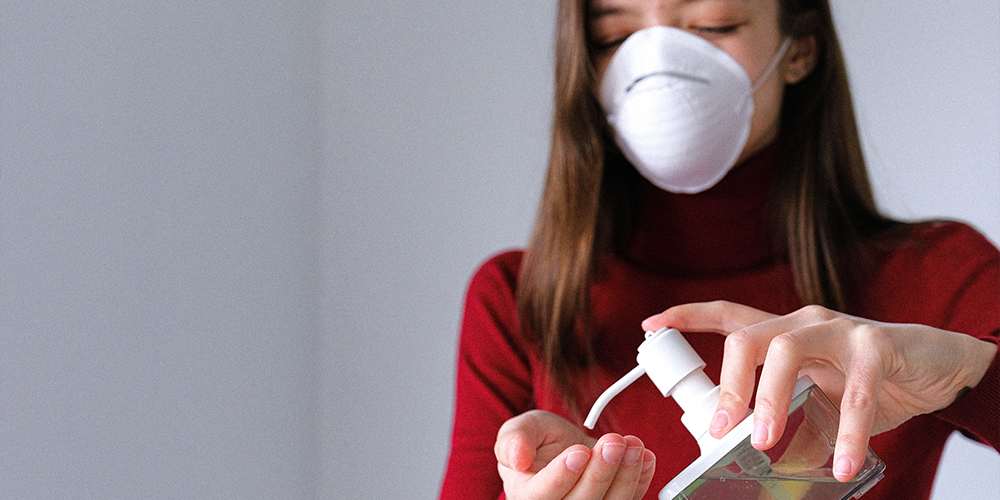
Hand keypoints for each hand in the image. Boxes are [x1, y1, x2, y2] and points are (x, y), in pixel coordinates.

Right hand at [495, 410, 655, 499]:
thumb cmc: (539, 441)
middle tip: (613, 442)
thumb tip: (516, 457)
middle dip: (601, 472)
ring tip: (632, 446)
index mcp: (527, 494)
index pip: (543, 495)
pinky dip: (640, 480)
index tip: (580, 451)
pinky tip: (644, 457)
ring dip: (626, 476)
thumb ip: (515, 439)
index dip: (563, 475)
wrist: (565, 448)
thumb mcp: (521, 428)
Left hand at [642, 301, 996, 481]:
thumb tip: (752, 454)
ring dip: (770, 399)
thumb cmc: (868, 381)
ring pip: (789, 351)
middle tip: (719, 429)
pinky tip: (840, 463)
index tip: (651, 326)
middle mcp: (804, 323)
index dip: (688, 317)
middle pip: (748, 337)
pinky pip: (855, 391)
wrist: (936, 368)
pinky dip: (846, 432)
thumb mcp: (814, 400)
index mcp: (783, 333)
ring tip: (764, 441)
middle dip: (727, 383)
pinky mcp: (877, 346)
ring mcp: (840, 330)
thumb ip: (784, 416)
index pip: (728, 316)